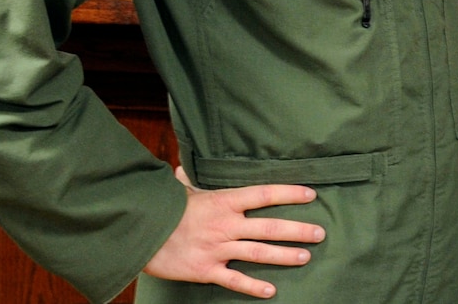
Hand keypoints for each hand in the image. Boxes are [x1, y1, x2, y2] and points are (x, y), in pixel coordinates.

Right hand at [143, 166, 326, 298]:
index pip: (264, 194)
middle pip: (269, 227)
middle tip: (320, 234)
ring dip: (284, 256)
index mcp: (223, 201)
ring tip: (306, 257)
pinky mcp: (205, 270)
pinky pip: (234, 280)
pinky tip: (270, 291)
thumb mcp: (180, 191)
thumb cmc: (163, 210)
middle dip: (297, 230)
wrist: (138, 233)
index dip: (289, 193)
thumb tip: (181, 167)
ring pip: (258, 253)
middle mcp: (225, 225)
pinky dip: (252, 286)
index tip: (311, 195)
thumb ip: (189, 180)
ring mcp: (217, 249)